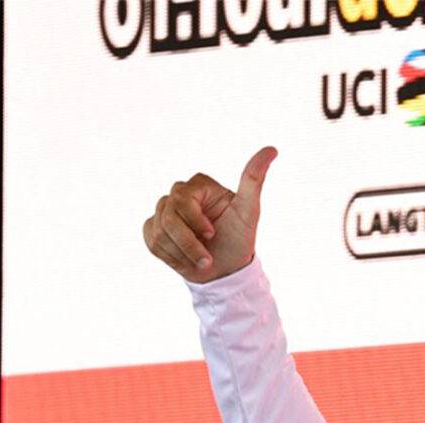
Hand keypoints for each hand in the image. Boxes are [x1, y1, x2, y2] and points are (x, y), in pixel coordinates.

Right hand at [142, 146, 277, 283]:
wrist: (225, 270)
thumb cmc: (239, 239)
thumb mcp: (249, 211)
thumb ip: (253, 179)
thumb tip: (272, 149)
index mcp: (200, 186)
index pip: (182, 198)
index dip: (195, 220)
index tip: (213, 234)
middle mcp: (179, 195)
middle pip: (169, 216)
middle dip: (188, 242)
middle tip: (207, 258)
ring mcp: (164, 212)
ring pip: (159, 231)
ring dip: (183, 253)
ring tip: (201, 261)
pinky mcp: (153, 228)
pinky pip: (152, 241)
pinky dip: (171, 256)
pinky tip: (187, 260)